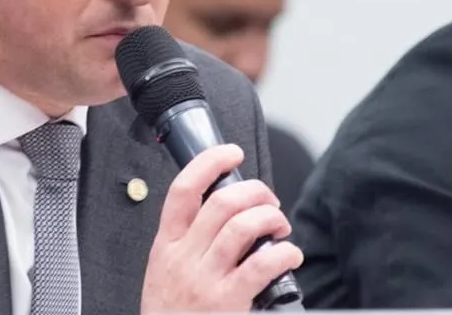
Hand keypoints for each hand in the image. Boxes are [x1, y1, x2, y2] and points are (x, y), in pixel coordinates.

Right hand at [140, 144, 303, 313]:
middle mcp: (184, 257)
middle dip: (254, 191)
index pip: (182, 190)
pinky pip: (261, 266)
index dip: (208, 163)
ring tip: (279, 225)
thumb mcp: (163, 271)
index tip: (230, 153)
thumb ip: (185, 242)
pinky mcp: (228, 301)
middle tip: (268, 199)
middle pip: (221, 203)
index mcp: (166, 245)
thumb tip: (224, 212)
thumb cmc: (169, 313)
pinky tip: (289, 255)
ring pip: (242, 227)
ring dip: (270, 218)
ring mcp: (205, 280)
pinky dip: (283, 254)